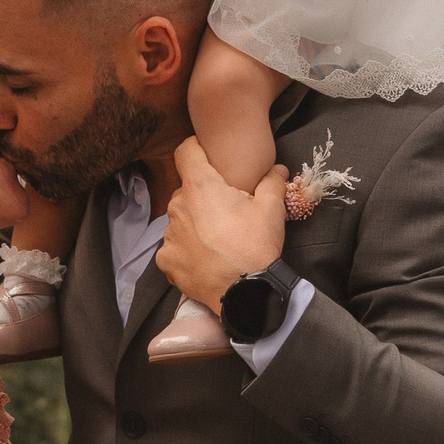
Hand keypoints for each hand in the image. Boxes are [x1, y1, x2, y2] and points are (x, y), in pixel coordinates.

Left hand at [156, 138, 287, 306]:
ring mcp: (169, 235)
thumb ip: (272, 182)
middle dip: (203, 196)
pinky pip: (175, 246)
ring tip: (218, 239)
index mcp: (200, 188)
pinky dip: (187, 249)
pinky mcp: (166, 260)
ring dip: (195, 223)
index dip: (195, 149)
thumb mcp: (272, 209)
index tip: (207, 156)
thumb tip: (277, 169)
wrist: (246, 293)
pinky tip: (206, 258)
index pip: (185, 152)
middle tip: (225, 210)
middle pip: (186, 190)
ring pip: (181, 219)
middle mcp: (178, 207)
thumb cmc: (256, 247)